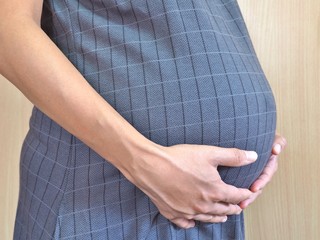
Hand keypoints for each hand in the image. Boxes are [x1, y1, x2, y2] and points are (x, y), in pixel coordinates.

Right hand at [124, 143, 257, 228]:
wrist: (151, 166)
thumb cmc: (179, 159)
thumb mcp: (209, 153)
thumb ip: (233, 156)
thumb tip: (253, 157)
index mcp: (214, 191)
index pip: (236, 196)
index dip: (245, 194)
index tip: (248, 193)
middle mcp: (203, 205)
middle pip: (224, 210)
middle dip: (233, 208)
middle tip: (237, 207)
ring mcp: (187, 211)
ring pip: (207, 218)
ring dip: (217, 217)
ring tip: (222, 216)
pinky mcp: (172, 213)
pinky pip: (186, 222)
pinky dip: (192, 221)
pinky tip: (193, 220)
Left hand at [239, 133, 286, 208]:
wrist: (245, 130)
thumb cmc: (260, 132)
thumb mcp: (272, 136)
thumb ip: (278, 141)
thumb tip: (276, 150)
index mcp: (269, 161)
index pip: (267, 173)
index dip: (261, 181)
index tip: (254, 188)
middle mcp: (262, 168)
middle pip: (259, 184)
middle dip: (252, 194)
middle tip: (244, 202)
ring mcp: (253, 172)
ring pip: (251, 187)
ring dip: (246, 197)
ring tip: (239, 205)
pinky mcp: (244, 173)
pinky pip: (242, 184)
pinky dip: (238, 192)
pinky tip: (232, 200)